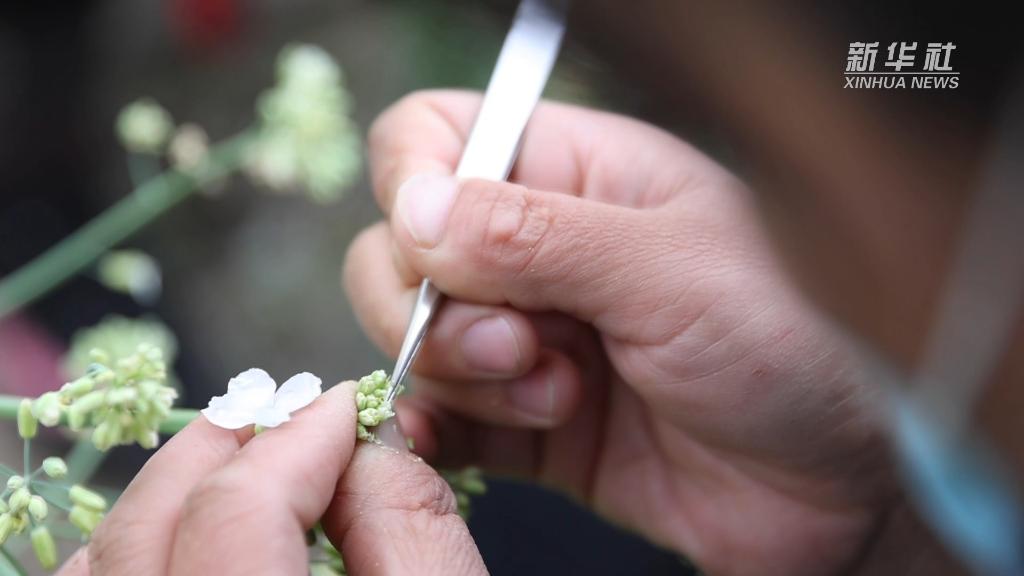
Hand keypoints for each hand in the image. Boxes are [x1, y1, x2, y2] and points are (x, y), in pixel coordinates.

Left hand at [56, 383, 485, 575]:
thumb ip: (413, 529)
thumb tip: (368, 442)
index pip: (236, 514)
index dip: (300, 440)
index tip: (353, 408)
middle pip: (150, 530)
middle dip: (228, 448)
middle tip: (296, 411)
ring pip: (103, 565)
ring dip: (173, 494)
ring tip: (246, 459)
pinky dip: (139, 548)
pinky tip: (196, 533)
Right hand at [344, 90, 904, 574]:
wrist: (843, 485)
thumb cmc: (795, 343)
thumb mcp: (671, 271)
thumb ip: (537, 236)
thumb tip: (416, 210)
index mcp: (579, 174)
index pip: (439, 137)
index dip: (412, 182)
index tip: (438, 249)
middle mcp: (543, 249)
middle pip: (403, 247)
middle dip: (436, 306)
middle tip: (518, 344)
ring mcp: (532, 337)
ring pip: (419, 337)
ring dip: (466, 376)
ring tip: (558, 398)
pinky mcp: (530, 420)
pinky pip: (442, 417)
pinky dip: (434, 430)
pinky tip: (457, 441)